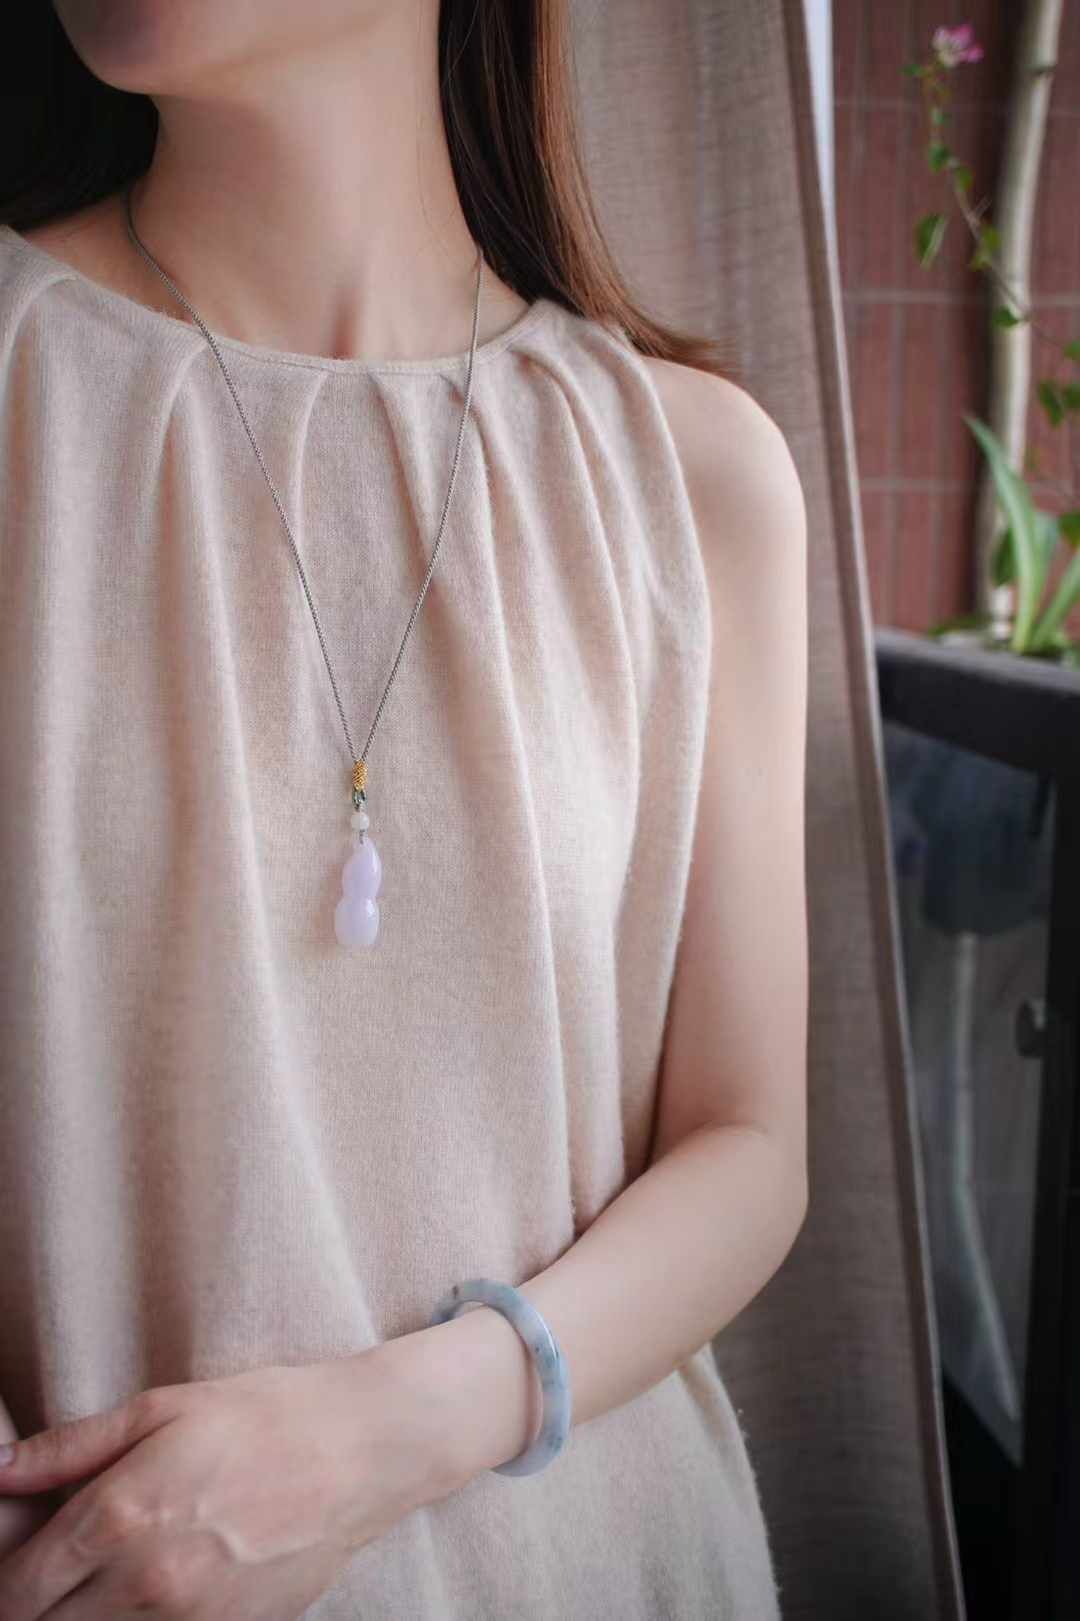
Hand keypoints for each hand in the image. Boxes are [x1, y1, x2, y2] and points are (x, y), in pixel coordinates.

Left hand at [0, 1350, 453, 1619]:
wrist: (365, 1450)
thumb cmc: (266, 1414)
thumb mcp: (163, 1407)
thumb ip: (72, 1447)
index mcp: (120, 1515)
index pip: (17, 1589)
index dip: (7, 1580)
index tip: (20, 1560)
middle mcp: (146, 1582)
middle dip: (41, 1602)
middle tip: (63, 1565)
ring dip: (89, 1617)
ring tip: (116, 1570)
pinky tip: (165, 1583)